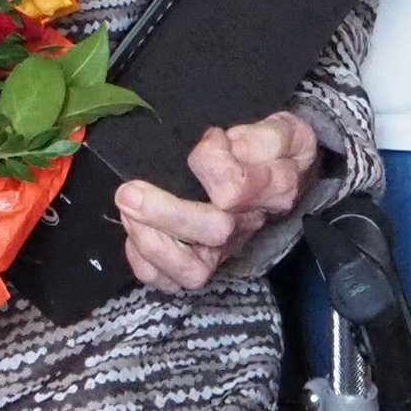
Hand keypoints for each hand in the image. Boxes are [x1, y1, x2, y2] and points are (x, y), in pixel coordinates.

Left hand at [117, 112, 320, 293]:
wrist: (273, 173)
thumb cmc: (269, 149)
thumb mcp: (281, 130)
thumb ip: (260, 137)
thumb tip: (220, 145)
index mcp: (269, 191)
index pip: (237, 188)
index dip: (213, 163)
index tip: (212, 138)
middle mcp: (245, 226)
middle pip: (213, 233)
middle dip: (165, 214)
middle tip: (128, 192)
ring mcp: (222, 250)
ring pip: (192, 270)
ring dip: (151, 242)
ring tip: (128, 208)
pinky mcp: (199, 261)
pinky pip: (170, 280)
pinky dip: (145, 262)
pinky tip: (133, 230)